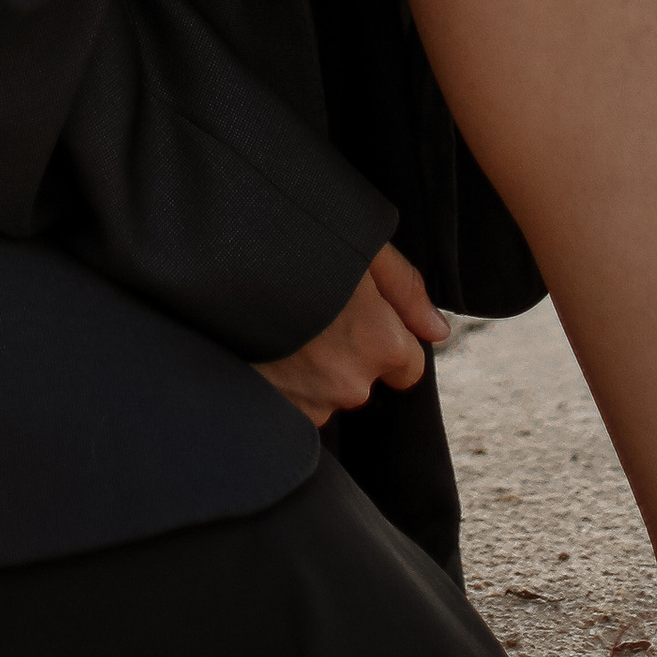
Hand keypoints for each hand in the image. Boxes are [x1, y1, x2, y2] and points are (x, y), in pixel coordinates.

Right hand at [255, 243, 450, 426]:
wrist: (218, 263)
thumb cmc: (296, 244)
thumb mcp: (361, 248)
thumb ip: (406, 290)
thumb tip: (439, 330)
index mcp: (379, 344)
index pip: (407, 365)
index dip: (386, 338)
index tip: (357, 315)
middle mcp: (348, 384)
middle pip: (360, 379)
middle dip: (344, 353)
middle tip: (310, 310)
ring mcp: (306, 404)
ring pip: (322, 393)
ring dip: (307, 369)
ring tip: (278, 324)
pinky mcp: (269, 413)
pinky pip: (287, 403)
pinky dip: (278, 381)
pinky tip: (259, 346)